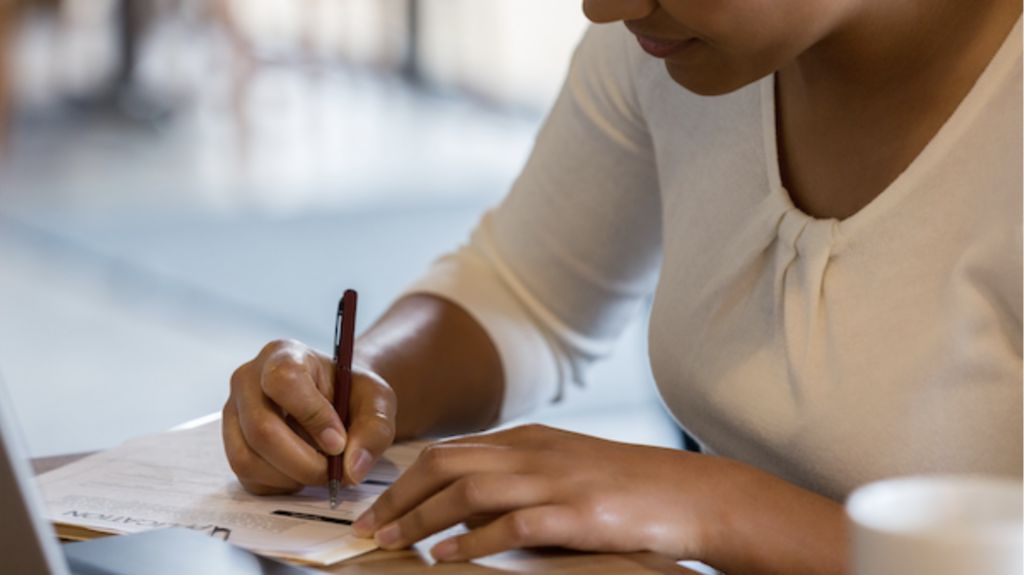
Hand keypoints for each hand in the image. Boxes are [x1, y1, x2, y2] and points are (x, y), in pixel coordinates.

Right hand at [223, 339, 396, 494]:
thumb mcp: (377, 401)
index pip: (284, 382)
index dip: (313, 417)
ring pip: (249, 460)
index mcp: (283, 354)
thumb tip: (352, 468)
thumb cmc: (352, 393)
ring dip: (292, 477)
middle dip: (304, 462)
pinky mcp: (232, 445)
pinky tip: (302, 471)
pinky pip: (249, 478)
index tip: (339, 442)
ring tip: (321, 469)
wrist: (335, 401)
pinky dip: (281, 485)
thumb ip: (374, 430)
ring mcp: (234, 414)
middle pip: (261, 430)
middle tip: (335, 471)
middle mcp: (247, 380)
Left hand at [350, 424, 728, 562]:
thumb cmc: (627, 486)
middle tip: (366, 526)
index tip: (376, 505)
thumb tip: (463, 504)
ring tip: (391, 541)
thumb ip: (518, 476)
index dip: (405, 478)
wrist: (691, 494)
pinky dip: (471, 541)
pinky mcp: (577, 514)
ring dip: (421, 517)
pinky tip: (444, 556)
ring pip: (468, 490)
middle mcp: (535, 452)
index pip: (450, 450)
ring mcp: (555, 480)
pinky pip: (511, 524)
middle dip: (398, 495)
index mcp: (530, 438)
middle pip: (446, 463)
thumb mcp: (566, 467)